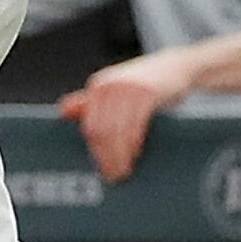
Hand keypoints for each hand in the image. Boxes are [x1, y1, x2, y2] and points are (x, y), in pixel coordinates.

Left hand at [59, 50, 199, 183]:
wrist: (177, 66)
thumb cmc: (146, 84)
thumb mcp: (116, 89)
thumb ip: (92, 101)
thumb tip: (63, 111)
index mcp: (99, 87)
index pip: (90, 126)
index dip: (95, 151)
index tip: (100, 169)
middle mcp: (109, 86)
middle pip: (102, 130)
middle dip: (106, 156)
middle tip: (113, 176)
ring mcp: (128, 88)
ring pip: (117, 130)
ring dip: (120, 155)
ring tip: (123, 170)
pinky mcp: (147, 92)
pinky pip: (136, 124)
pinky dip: (134, 143)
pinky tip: (135, 154)